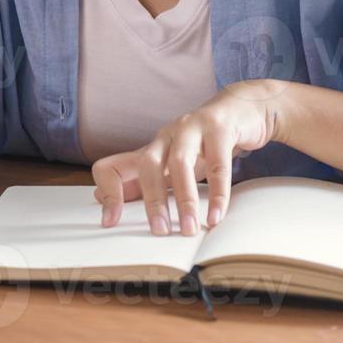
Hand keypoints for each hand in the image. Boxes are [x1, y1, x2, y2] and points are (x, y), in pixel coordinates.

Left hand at [90, 80, 290, 236]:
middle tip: (159, 231)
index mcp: (150, 149)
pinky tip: (216, 215)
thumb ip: (142, 180)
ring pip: (180, 162)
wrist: (241, 110)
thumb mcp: (172, 164)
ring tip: (188, 228)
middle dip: (152, 200)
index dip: (109, 194)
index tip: (111, 222)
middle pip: (147, 165)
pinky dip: (217, 192)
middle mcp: (166, 136)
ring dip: (184, 198)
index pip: (110, 167)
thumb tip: (101, 198)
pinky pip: (218, 163)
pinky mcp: (219, 128)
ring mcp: (192, 129)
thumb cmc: (204, 143)